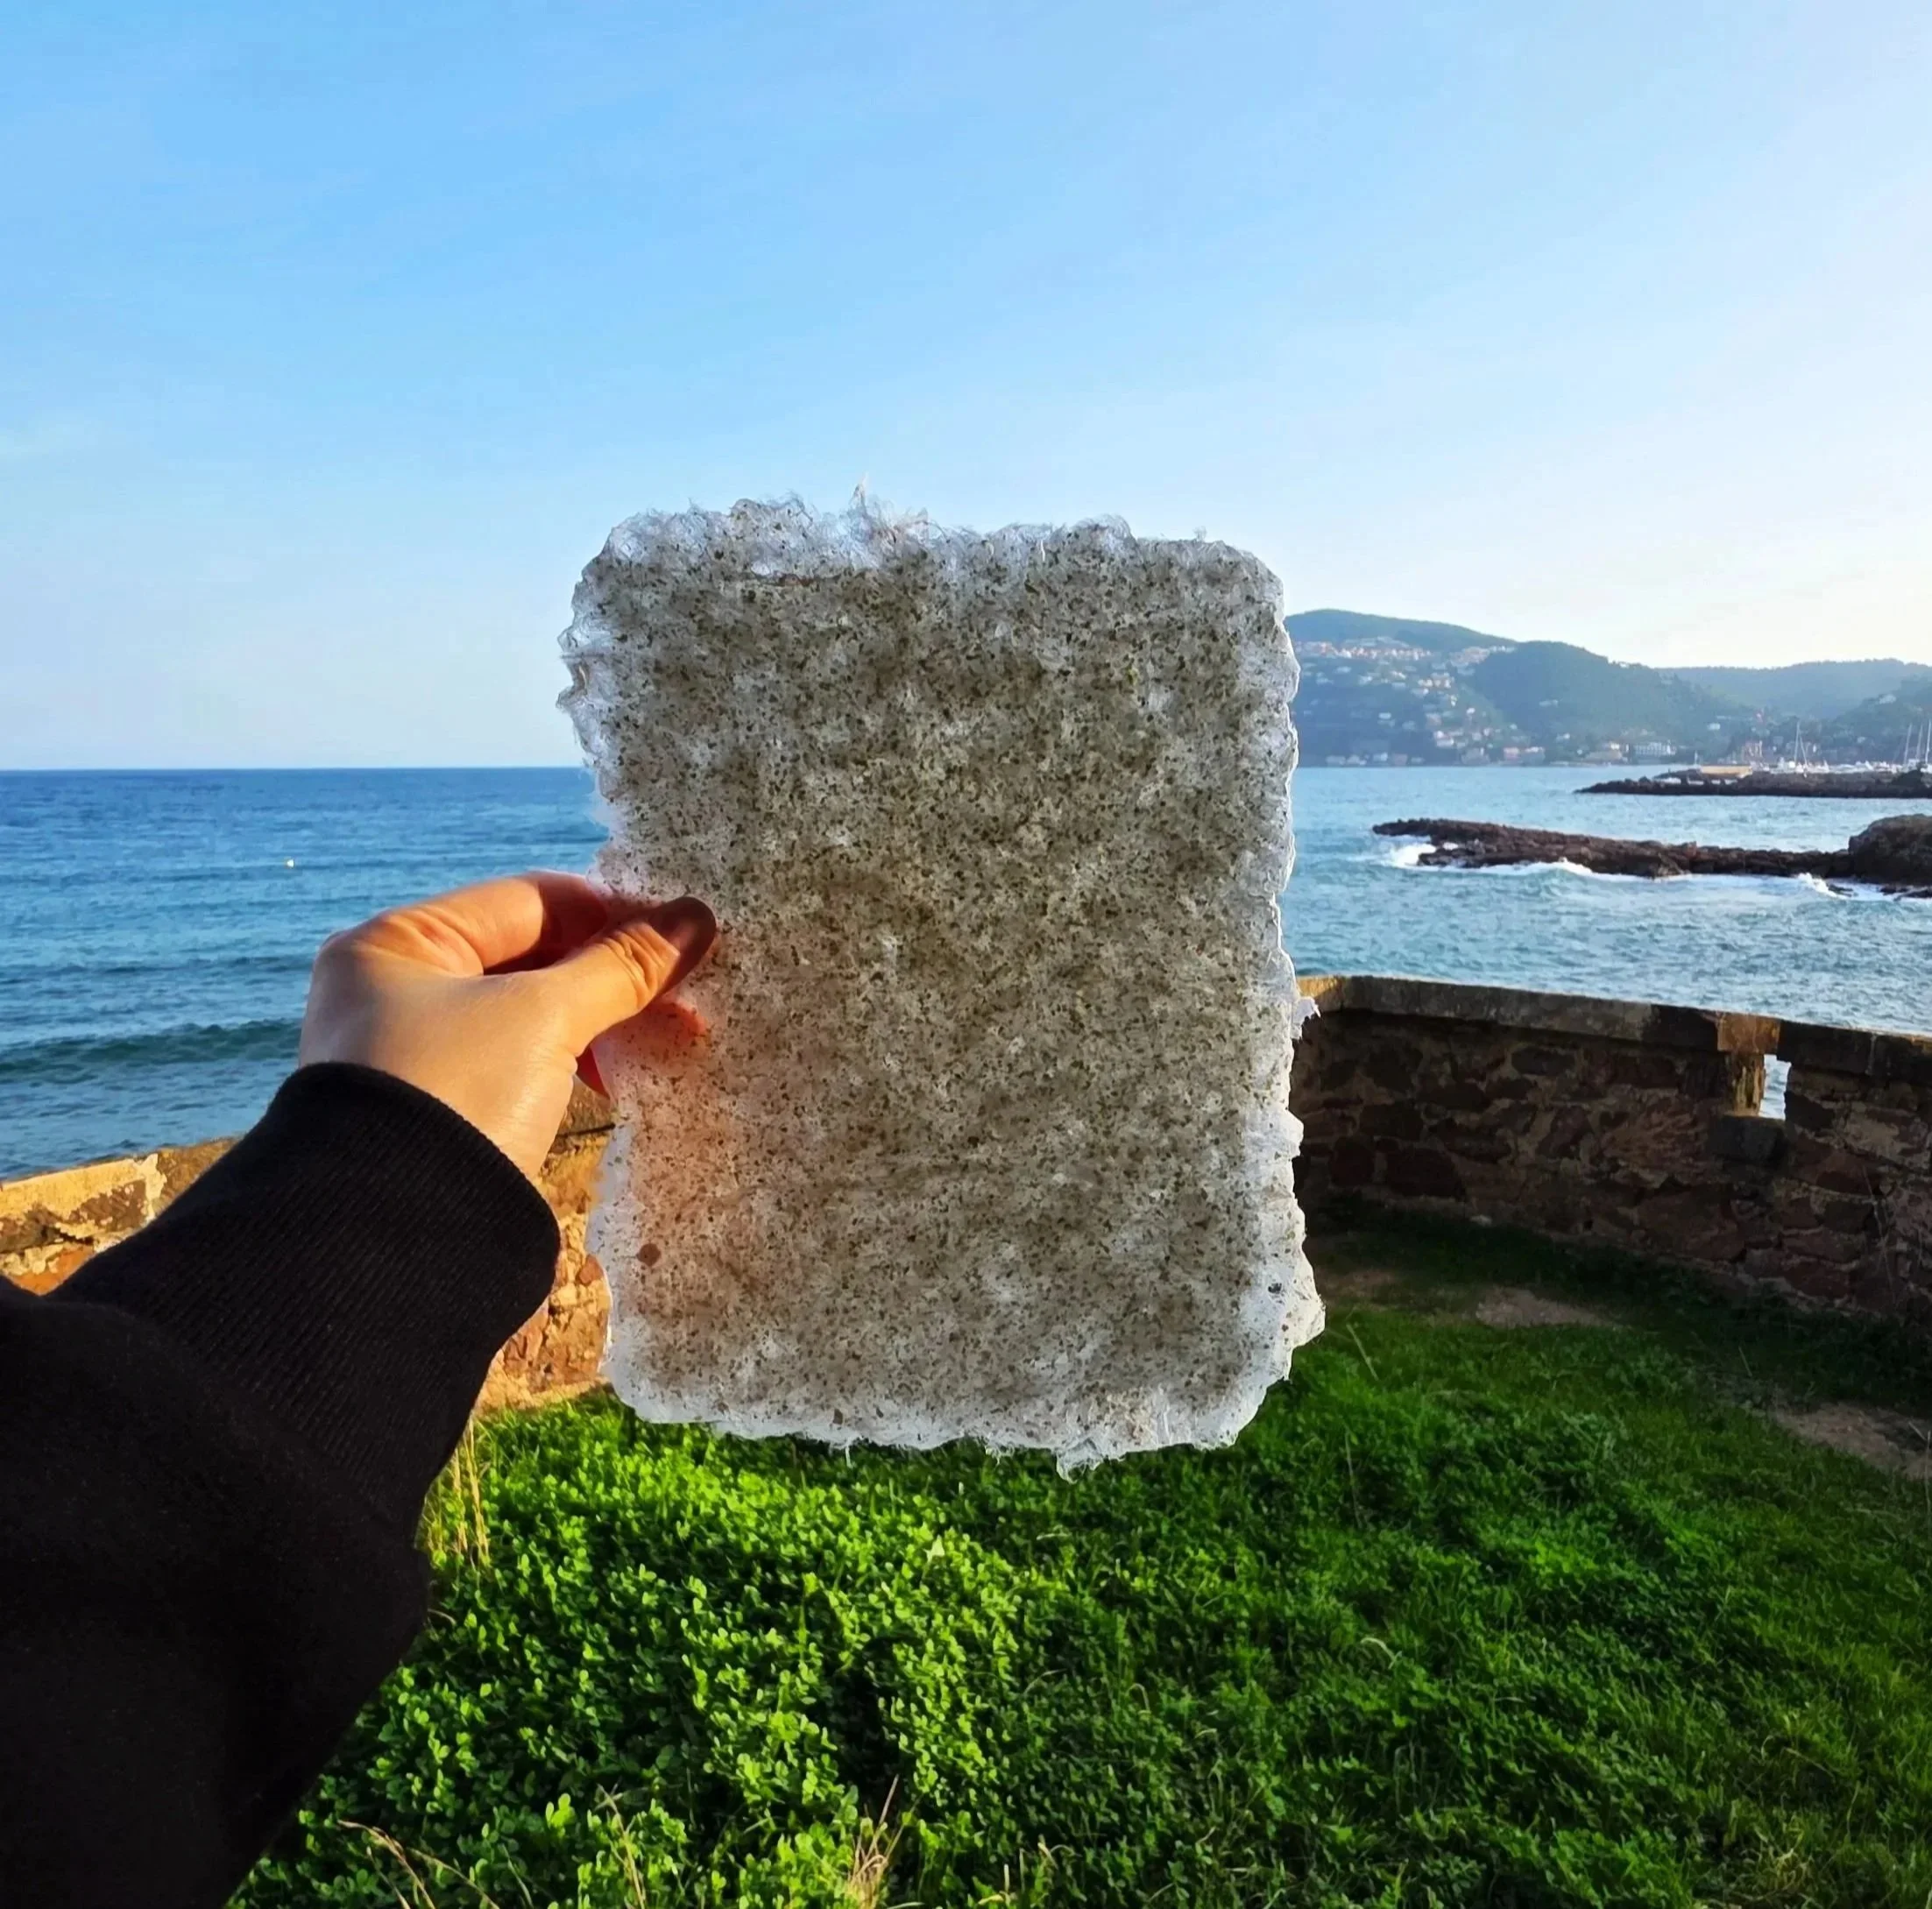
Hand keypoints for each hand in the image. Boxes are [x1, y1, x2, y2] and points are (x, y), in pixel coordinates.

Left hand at [298, 872, 714, 1178]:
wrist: (392, 1241)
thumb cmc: (457, 1095)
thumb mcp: (545, 1017)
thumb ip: (622, 966)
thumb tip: (697, 917)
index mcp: (401, 942)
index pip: (531, 901)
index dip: (614, 914)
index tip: (686, 938)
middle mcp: (396, 987)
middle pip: (531, 955)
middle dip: (614, 973)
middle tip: (690, 996)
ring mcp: (416, 1051)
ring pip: (531, 1010)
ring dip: (602, 1018)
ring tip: (670, 1038)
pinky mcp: (441, 1107)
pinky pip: (521, 1059)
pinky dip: (573, 1058)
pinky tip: (620, 1076)